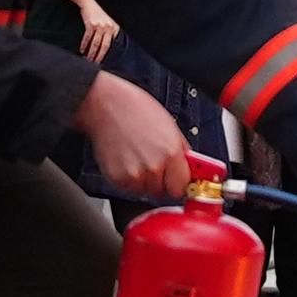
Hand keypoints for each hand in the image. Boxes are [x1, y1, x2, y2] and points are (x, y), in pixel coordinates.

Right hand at [66, 0, 117, 62]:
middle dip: (99, 57)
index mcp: (113, 28)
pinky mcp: (91, 25)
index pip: (111, 45)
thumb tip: (110, 46)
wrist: (89, 3)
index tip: (103, 62)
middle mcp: (108, 27)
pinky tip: (82, 50)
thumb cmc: (98, 14)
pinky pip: (87, 38)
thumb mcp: (108, 22)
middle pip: (104, 46)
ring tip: (88, 60)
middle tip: (95, 64)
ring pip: (95, 44)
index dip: (107, 54)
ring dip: (91, 53)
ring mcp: (100, 26)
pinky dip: (84, 45)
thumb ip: (110, 32)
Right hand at [74, 69, 192, 196]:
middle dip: (162, 181)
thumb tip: (190, 169)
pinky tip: (128, 160)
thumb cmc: (136, 110)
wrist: (106, 105)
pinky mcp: (116, 178)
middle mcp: (153, 167)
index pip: (182, 187)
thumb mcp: (170, 127)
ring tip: (139, 158)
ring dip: (145, 180)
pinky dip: (129, 179)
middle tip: (154, 162)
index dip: (179, 182)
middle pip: (164, 192)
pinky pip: (129, 188)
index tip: (177, 178)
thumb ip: (181, 152)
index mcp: (171, 153)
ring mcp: (133, 175)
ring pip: (146, 191)